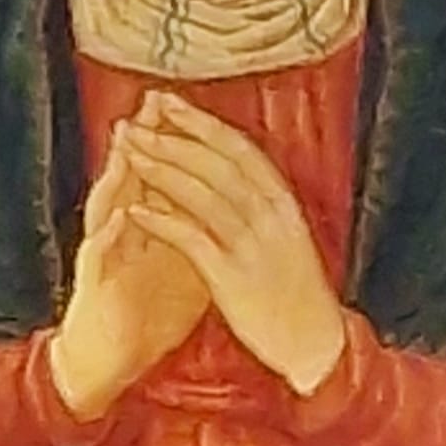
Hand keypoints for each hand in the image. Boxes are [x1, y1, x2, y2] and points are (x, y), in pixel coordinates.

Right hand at [50, 100, 210, 417]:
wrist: (114, 360)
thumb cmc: (149, 312)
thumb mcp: (186, 265)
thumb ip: (205, 231)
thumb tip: (239, 204)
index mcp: (148, 225)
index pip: (159, 173)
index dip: (175, 142)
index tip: (188, 107)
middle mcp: (122, 232)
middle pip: (130, 178)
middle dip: (144, 141)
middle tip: (153, 104)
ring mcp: (104, 256)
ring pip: (106, 207)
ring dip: (116, 177)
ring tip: (126, 146)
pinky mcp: (94, 285)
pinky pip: (99, 258)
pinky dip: (109, 237)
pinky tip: (120, 218)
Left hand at [121, 94, 346, 394]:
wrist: (315, 343)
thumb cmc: (297, 291)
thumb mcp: (289, 236)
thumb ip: (262, 204)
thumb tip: (230, 170)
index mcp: (283, 204)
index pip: (239, 149)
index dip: (202, 123)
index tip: (170, 103)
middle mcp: (270, 217)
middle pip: (215, 164)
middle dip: (173, 138)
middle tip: (137, 120)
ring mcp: (251, 246)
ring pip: (201, 195)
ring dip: (161, 169)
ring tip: (130, 152)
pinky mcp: (232, 277)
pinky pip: (192, 240)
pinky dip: (162, 220)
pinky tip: (136, 208)